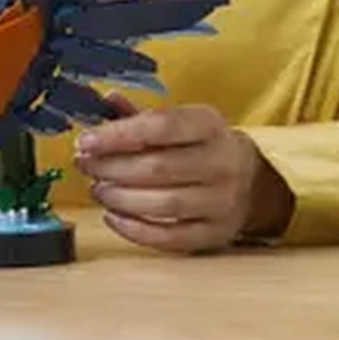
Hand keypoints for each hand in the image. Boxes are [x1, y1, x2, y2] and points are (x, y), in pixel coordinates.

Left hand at [74, 102, 293, 254]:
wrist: (252, 182)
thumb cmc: (204, 148)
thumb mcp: (182, 123)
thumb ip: (142, 116)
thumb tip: (106, 101)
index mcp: (210, 126)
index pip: (161, 126)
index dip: (118, 134)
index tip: (86, 141)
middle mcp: (222, 162)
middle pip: (158, 168)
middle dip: (112, 168)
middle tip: (85, 165)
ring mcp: (222, 201)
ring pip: (163, 204)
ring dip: (120, 198)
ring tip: (98, 189)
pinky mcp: (215, 233)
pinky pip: (170, 238)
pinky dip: (134, 229)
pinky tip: (113, 216)